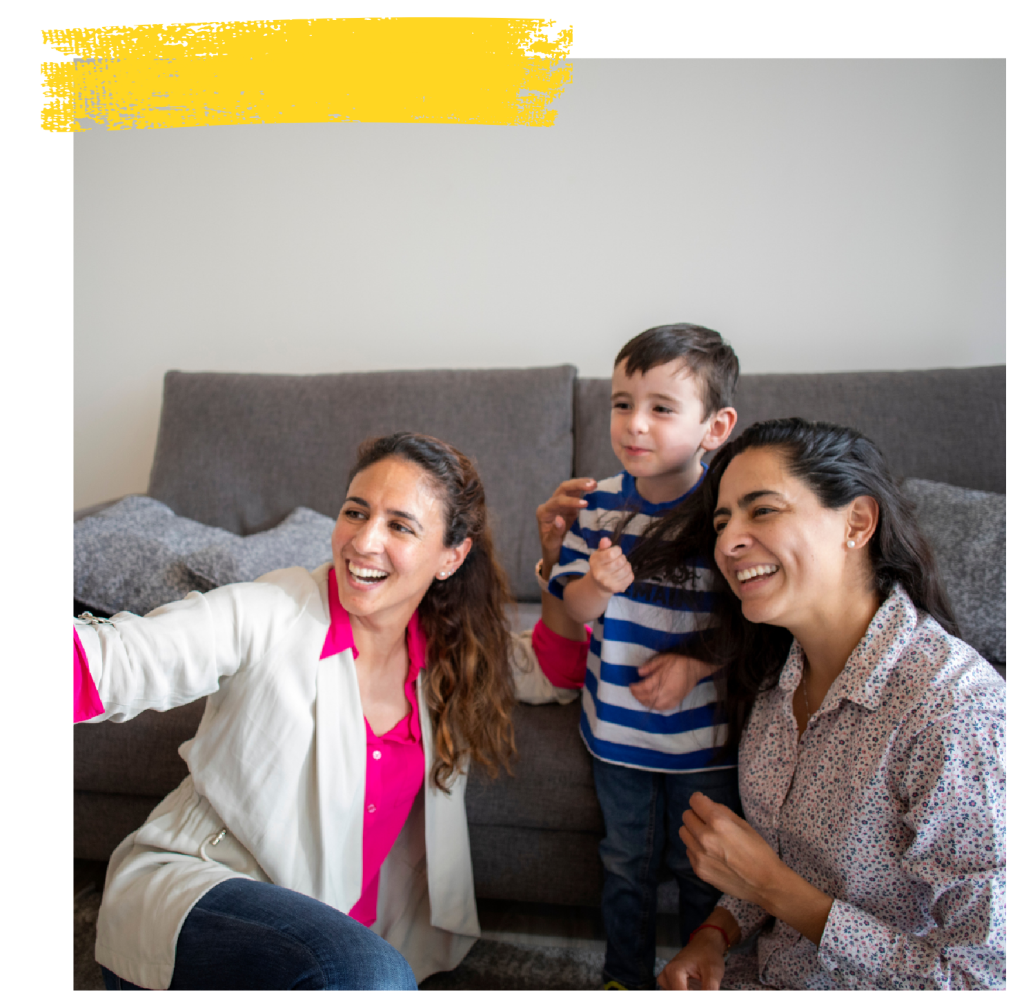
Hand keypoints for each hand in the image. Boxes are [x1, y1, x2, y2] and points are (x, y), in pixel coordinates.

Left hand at [536, 477, 595, 575]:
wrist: (555, 556)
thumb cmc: (552, 551)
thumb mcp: (551, 545)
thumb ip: (554, 532)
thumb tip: (559, 519)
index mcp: (544, 513)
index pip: (557, 501)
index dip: (571, 501)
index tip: (585, 504)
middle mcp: (551, 506)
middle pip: (563, 489)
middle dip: (577, 485)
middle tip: (592, 485)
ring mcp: (561, 505)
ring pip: (570, 488)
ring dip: (582, 484)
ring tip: (595, 484)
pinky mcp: (570, 508)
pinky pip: (577, 495)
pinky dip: (585, 490)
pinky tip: (595, 488)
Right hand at [588, 536, 633, 594]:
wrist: (598, 585)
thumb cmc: (600, 565)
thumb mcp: (599, 554)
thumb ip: (603, 546)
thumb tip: (606, 540)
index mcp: (595, 563)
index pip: (611, 554)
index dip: (617, 550)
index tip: (616, 551)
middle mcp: (600, 574)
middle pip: (620, 562)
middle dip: (622, 558)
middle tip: (619, 559)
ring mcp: (609, 583)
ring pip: (627, 569)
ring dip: (627, 565)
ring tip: (622, 566)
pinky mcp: (617, 588)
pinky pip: (630, 577)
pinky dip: (629, 573)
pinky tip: (623, 573)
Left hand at [629, 654, 712, 709]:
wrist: (695, 667)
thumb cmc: (678, 661)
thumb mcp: (662, 659)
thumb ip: (650, 666)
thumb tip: (639, 673)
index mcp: (662, 680)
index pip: (644, 688)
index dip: (635, 688)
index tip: (630, 685)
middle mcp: (666, 692)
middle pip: (648, 698)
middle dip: (638, 696)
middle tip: (633, 691)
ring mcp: (672, 698)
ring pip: (655, 705)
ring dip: (645, 703)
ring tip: (640, 697)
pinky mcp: (677, 701)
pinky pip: (664, 708)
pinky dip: (656, 707)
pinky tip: (652, 703)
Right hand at [657, 931, 726, 991]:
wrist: (704, 944)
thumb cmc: (709, 956)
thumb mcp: (713, 974)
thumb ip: (709, 991)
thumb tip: (707, 999)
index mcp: (674, 972)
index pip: (681, 994)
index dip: (696, 995)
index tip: (703, 990)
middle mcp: (665, 976)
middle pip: (676, 994)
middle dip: (693, 992)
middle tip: (703, 987)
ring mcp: (664, 979)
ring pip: (675, 993)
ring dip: (689, 992)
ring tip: (699, 986)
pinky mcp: (667, 982)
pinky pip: (675, 992)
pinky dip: (686, 991)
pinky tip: (695, 988)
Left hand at [681, 793, 835, 946]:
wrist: (764, 884)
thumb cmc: (758, 851)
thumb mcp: (744, 824)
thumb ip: (722, 811)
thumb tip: (707, 805)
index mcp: (719, 823)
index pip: (695, 801)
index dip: (699, 800)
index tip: (704, 804)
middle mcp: (705, 837)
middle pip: (686, 816)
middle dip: (696, 816)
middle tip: (707, 822)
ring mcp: (699, 855)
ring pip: (683, 832)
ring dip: (693, 832)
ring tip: (707, 838)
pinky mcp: (698, 870)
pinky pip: (688, 850)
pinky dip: (696, 848)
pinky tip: (710, 854)